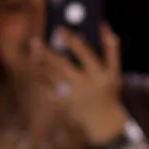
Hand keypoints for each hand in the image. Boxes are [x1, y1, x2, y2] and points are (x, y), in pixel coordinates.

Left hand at [30, 24, 126, 148]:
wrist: (104, 121)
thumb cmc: (109, 90)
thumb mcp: (114, 71)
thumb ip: (111, 49)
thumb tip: (104, 26)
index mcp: (99, 74)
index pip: (84, 54)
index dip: (72, 42)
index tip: (60, 29)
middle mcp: (85, 84)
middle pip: (63, 66)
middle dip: (49, 53)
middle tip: (36, 40)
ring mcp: (74, 95)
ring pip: (53, 76)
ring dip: (42, 63)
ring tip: (33, 50)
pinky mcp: (65, 103)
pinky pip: (49, 90)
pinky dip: (41, 80)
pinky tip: (34, 68)